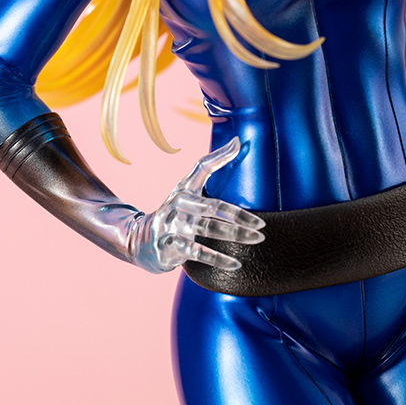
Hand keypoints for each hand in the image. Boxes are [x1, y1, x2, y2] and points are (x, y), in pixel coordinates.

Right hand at [127, 138, 264, 273]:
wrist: (143, 240)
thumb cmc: (176, 210)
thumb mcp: (189, 187)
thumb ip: (211, 165)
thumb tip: (237, 141)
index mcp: (185, 188)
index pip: (203, 168)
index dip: (221, 158)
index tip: (240, 148)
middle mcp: (178, 205)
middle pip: (212, 207)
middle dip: (239, 216)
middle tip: (262, 226)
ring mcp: (173, 226)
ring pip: (207, 229)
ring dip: (234, 235)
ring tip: (256, 240)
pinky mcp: (171, 247)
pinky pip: (197, 253)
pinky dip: (218, 259)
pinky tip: (236, 264)